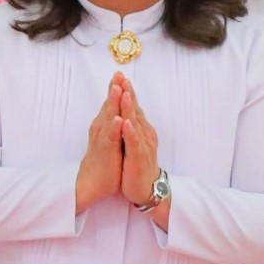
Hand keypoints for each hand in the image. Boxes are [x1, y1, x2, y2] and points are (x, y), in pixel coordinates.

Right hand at [74, 78, 123, 212]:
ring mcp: (103, 139)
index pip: (110, 103)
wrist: (91, 183)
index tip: (120, 73)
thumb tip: (116, 111)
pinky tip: (119, 120)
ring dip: (113, 103)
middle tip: (118, 73)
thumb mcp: (109, 139)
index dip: (115, 88)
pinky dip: (114, 128)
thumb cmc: (103, 161)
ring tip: (117, 88)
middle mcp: (101, 129)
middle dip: (114, 89)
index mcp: (104, 125)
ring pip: (109, 117)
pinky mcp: (106, 151)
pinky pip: (111, 138)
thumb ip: (112, 125)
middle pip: (108, 105)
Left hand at [116, 75, 161, 211]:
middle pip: (135, 110)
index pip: (132, 106)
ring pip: (136, 123)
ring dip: (130, 108)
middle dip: (128, 93)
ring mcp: (143, 145)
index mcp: (140, 129)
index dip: (126, 91)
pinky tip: (126, 123)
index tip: (118, 76)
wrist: (145, 188)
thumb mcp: (132, 141)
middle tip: (122, 77)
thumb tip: (125, 109)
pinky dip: (130, 132)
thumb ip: (130, 125)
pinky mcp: (139, 157)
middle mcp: (143, 133)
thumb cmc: (136, 164)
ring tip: (125, 93)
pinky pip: (134, 143)